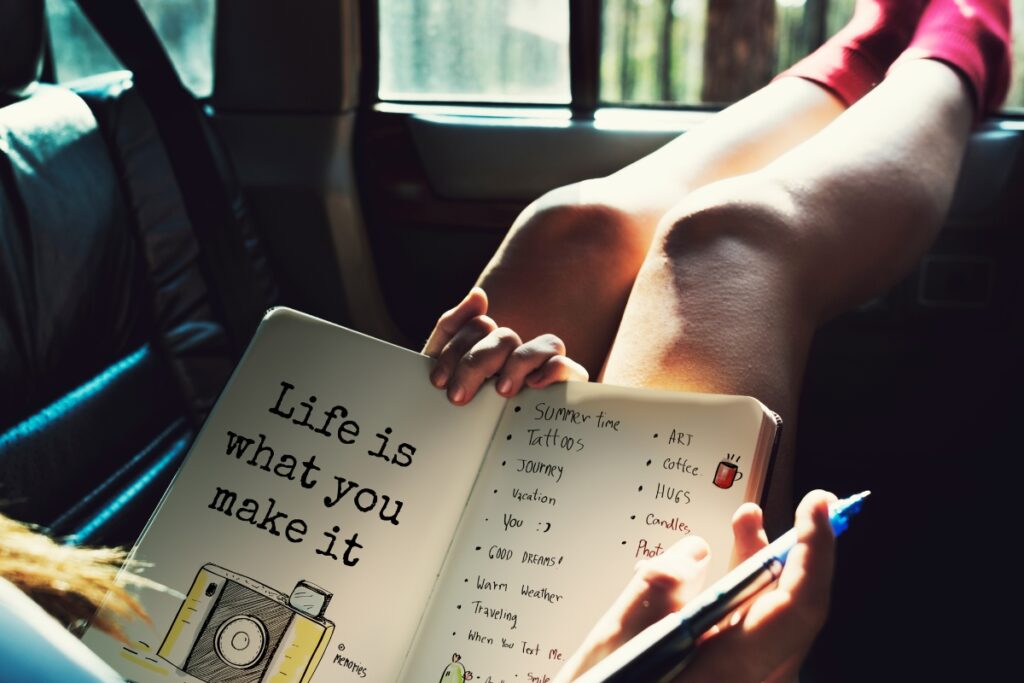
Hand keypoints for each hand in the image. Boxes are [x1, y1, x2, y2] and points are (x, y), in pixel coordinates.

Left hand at [423, 288, 587, 404]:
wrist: (468, 466)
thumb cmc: (460, 417)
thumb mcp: (446, 374)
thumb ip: (452, 329)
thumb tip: (479, 294)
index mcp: (490, 348)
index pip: (479, 325)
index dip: (455, 349)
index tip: (439, 382)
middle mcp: (520, 354)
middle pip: (505, 336)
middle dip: (477, 362)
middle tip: (457, 397)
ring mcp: (546, 371)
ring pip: (547, 344)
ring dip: (518, 363)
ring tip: (500, 392)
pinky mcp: (566, 391)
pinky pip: (569, 368)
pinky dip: (552, 370)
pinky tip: (533, 386)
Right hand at [554, 490, 836, 682]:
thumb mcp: (614, 640)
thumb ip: (655, 589)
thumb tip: (697, 550)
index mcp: (731, 676)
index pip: (797, 607)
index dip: (814, 551)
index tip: (818, 506)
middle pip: (794, 611)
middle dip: (793, 551)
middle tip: (806, 505)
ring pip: (776, 620)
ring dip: (765, 569)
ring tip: (746, 521)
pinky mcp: (739, 680)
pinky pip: (759, 633)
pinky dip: (749, 595)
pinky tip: (731, 567)